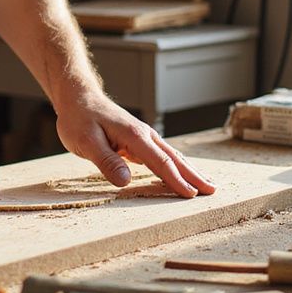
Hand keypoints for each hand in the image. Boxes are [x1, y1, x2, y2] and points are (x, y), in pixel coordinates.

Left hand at [54, 93, 215, 197]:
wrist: (78, 97)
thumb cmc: (79, 118)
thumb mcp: (86, 141)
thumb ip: (106, 161)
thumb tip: (125, 181)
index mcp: (134, 135)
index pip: (159, 162)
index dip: (175, 180)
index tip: (192, 195)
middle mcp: (143, 135)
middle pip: (173, 158)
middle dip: (193, 175)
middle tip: (213, 191)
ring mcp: (142, 136)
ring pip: (170, 156)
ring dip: (188, 170)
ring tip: (206, 184)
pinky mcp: (137, 140)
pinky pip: (160, 155)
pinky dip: (175, 166)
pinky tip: (180, 174)